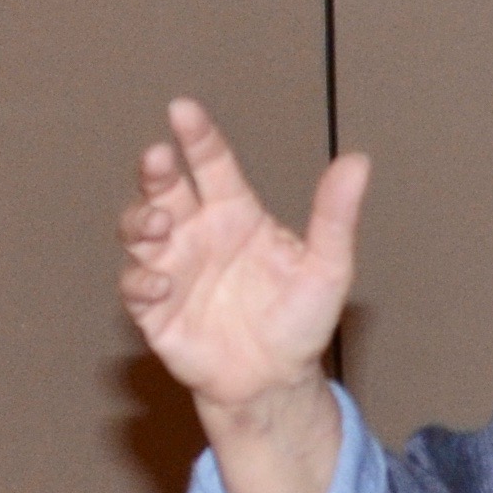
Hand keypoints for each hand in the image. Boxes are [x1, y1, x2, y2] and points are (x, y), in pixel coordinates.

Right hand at [118, 99, 368, 414]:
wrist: (275, 382)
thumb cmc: (300, 322)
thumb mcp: (328, 267)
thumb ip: (334, 216)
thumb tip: (358, 161)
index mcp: (235, 214)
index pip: (211, 165)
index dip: (196, 136)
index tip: (182, 110)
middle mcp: (197, 234)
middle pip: (164, 190)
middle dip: (155, 172)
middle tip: (158, 159)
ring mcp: (173, 270)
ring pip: (138, 231)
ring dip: (140, 221)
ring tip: (160, 225)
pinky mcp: (156, 310)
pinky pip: (135, 287)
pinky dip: (142, 281)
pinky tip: (163, 282)